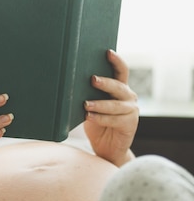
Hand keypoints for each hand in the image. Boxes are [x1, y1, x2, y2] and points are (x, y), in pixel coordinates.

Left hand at [83, 50, 138, 165]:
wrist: (107, 149)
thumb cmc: (96, 124)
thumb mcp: (91, 106)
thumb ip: (88, 95)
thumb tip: (69, 84)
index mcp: (120, 89)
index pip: (121, 71)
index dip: (116, 61)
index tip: (107, 52)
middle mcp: (129, 97)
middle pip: (119, 86)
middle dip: (105, 82)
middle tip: (92, 79)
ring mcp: (131, 111)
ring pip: (115, 105)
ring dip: (100, 104)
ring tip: (86, 104)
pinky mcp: (130, 124)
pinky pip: (115, 120)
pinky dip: (101, 118)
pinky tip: (90, 117)